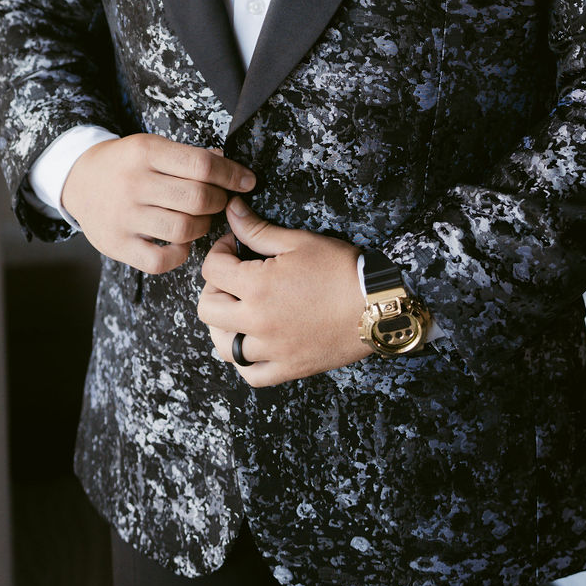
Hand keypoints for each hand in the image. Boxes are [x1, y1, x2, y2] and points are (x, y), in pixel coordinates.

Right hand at [60, 134, 254, 274]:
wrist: (79, 180)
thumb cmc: (126, 163)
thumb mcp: (152, 146)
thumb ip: (188, 157)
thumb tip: (230, 167)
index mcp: (146, 152)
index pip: (202, 164)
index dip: (232, 174)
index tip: (246, 181)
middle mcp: (134, 183)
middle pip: (197, 198)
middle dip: (220, 201)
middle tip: (220, 201)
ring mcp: (124, 217)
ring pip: (184, 229)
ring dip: (204, 226)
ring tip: (200, 219)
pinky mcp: (117, 245)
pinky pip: (161, 260)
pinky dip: (180, 253)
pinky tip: (181, 241)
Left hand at [197, 198, 369, 386]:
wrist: (378, 304)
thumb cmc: (341, 269)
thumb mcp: (298, 242)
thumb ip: (257, 229)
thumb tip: (231, 210)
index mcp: (257, 286)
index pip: (212, 269)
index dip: (219, 251)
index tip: (235, 247)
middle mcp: (257, 322)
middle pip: (207, 309)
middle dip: (215, 287)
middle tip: (234, 277)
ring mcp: (272, 350)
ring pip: (223, 346)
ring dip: (223, 325)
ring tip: (239, 309)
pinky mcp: (288, 369)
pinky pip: (251, 375)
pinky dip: (244, 361)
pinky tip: (251, 343)